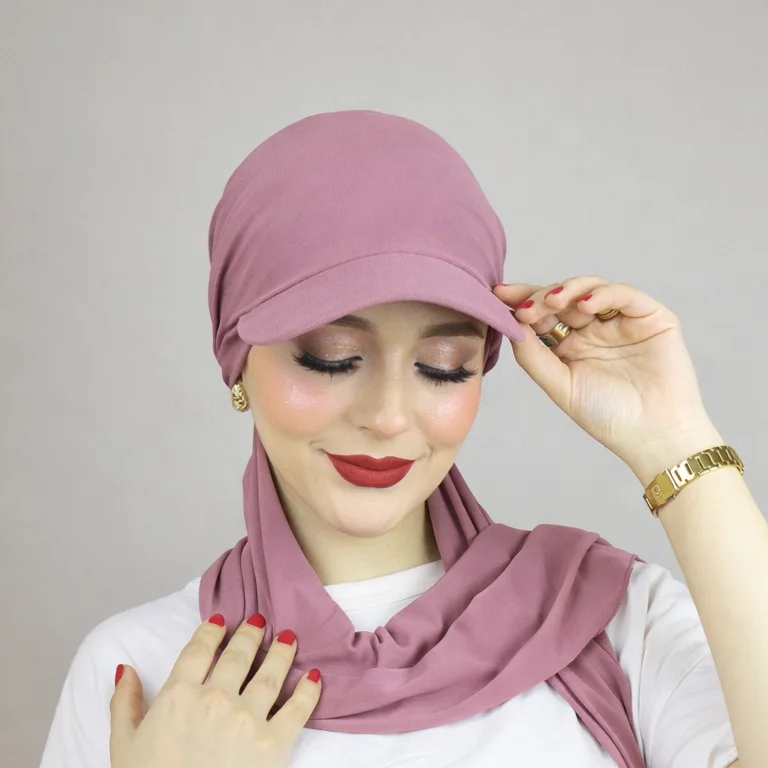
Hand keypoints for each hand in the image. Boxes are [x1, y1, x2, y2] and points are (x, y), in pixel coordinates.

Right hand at [110, 615, 321, 767]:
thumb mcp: (123, 746)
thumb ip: (124, 704)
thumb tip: (125, 669)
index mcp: (178, 696)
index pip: (199, 650)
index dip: (211, 631)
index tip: (221, 620)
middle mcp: (215, 699)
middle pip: (238, 655)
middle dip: (250, 634)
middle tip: (260, 621)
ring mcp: (247, 720)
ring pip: (270, 674)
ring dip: (281, 652)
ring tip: (289, 638)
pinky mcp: (273, 744)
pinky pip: (297, 709)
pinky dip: (308, 690)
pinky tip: (314, 676)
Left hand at [493, 276, 720, 479]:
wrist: (652, 436)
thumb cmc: (607, 416)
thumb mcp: (560, 386)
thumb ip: (533, 357)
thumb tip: (510, 326)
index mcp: (570, 344)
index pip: (543, 314)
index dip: (522, 301)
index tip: (496, 295)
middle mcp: (594, 328)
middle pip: (563, 297)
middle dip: (540, 297)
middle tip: (524, 306)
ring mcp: (622, 321)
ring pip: (592, 288)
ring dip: (569, 290)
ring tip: (552, 302)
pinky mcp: (651, 318)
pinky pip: (626, 295)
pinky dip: (605, 294)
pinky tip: (585, 306)